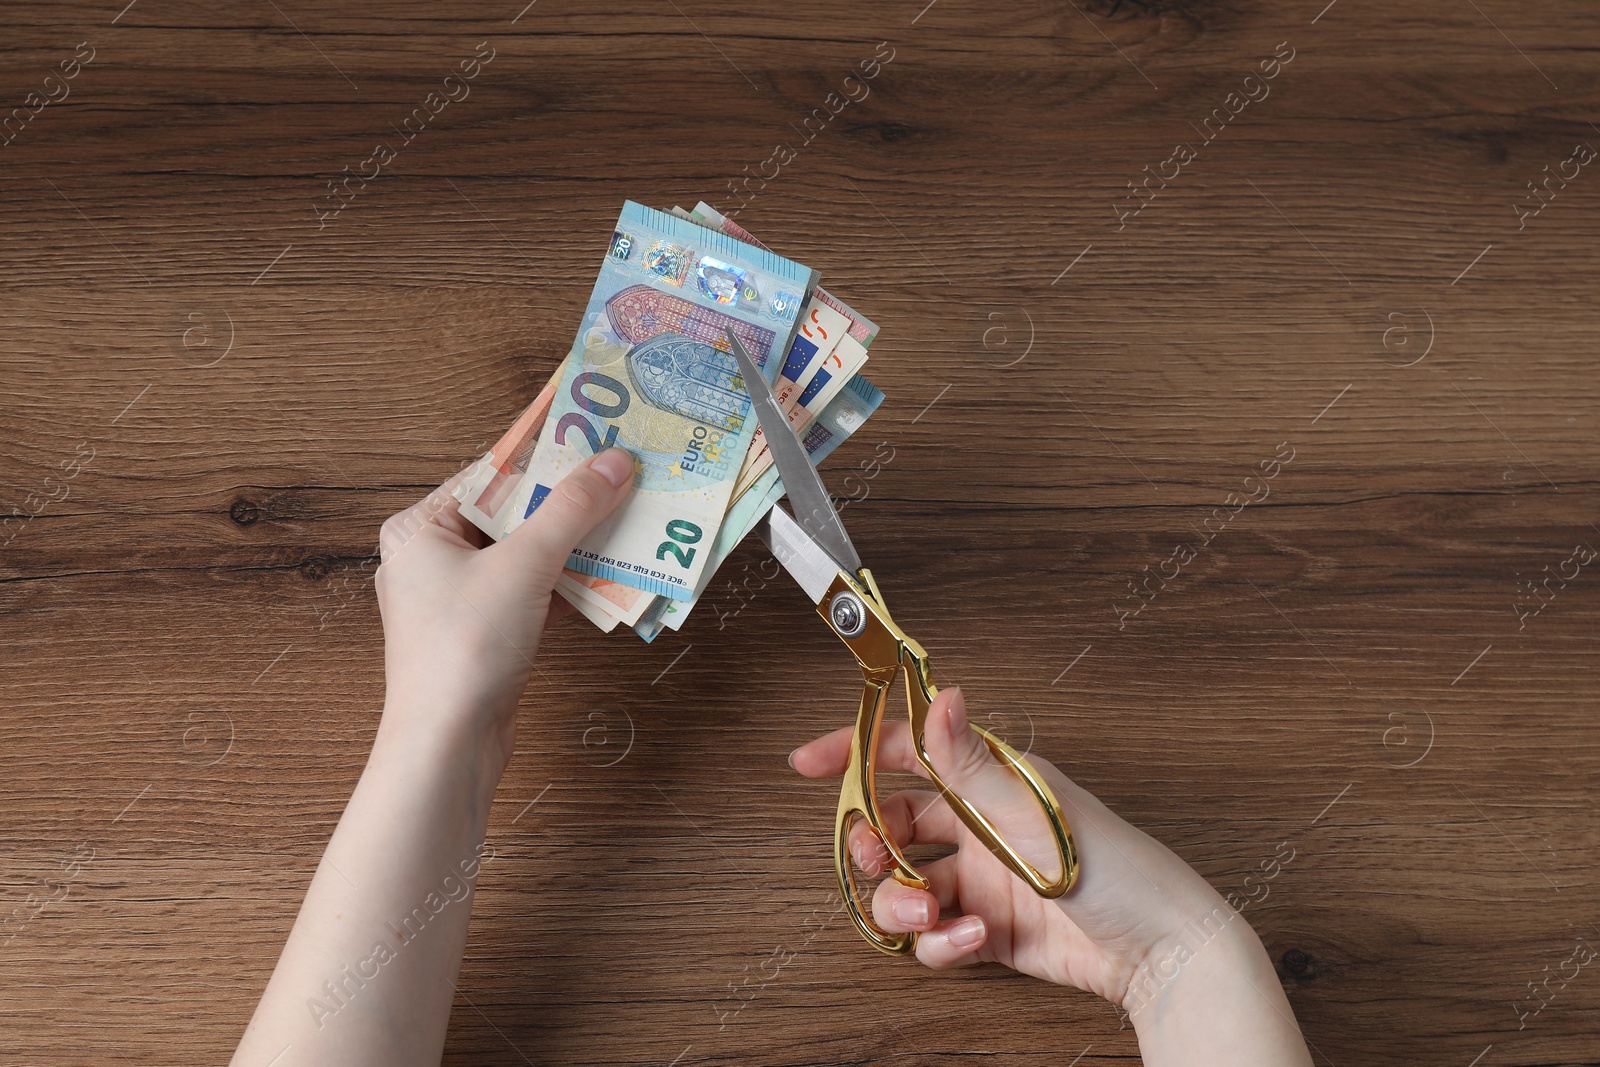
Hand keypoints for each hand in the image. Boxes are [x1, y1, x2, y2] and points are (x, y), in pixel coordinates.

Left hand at [374, 446, 633, 770]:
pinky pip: (532, 590)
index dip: (547, 456)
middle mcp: (432, 558)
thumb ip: (571, 510)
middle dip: (568, 503)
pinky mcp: (485, 632)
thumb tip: (615, 463)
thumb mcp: (523, 564)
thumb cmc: (464, 649)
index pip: (491, 474)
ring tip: (626, 521)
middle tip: (622, 479)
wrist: (449, 743)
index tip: (597, 439)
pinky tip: (609, 575)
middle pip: (513, 513)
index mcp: (421, 528)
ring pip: (526, 554)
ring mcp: (458, 598)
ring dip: (575, 544)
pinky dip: (568, 583)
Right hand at [790, 688, 1312, 1063]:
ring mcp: (983, 878)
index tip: (806, 763)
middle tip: (874, 857)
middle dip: (871, 843)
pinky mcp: (989, 930)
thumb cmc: (1112, 867)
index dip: (854, 753)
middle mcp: (980, 824)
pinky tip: (966, 939)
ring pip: (906, 885)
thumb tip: (941, 693)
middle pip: (893, 824)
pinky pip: (935, 934)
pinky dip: (939, 942)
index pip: (906, 752)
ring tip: (928, 912)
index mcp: (990, 779)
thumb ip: (969, 762)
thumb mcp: (1029, 810)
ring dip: (901, 902)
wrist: (1160, 950)